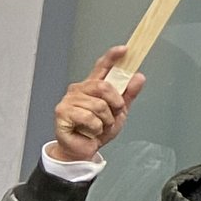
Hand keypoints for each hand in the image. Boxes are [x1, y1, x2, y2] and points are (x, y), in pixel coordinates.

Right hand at [49, 47, 144, 164]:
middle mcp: (79, 89)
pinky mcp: (62, 112)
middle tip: (113, 115)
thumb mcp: (119, 112)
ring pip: (99, 105)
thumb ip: (128, 94)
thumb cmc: (98, 130)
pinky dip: (96, 128)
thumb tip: (138, 77)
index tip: (124, 50)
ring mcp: (69, 100)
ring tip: (99, 127)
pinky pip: (89, 117)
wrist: (84, 150)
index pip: (102, 67)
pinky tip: (89, 131)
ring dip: (105, 121)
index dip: (112, 57)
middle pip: (104, 86)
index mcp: (92, 86)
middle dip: (115, 103)